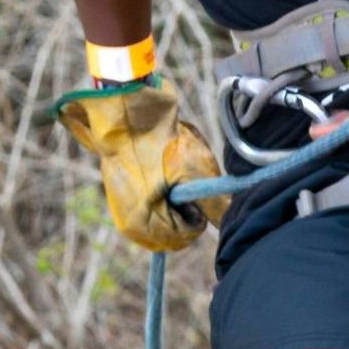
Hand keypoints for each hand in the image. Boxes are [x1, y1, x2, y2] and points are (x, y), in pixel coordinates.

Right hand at [57, 79, 227, 251]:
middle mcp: (129, 226)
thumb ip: (215, 205)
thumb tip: (228, 226)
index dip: (197, 212)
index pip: (186, 236)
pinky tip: (158, 170)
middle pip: (174, 232)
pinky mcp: (121, 199)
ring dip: (173, 200)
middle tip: (179, 179)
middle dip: (184, 208)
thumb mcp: (195, 172)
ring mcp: (123, 212)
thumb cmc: (161, 142)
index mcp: (143, 225)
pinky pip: (152, 208)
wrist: (127, 113)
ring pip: (164, 220)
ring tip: (168, 172)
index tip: (193, 187)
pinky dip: (161, 193)